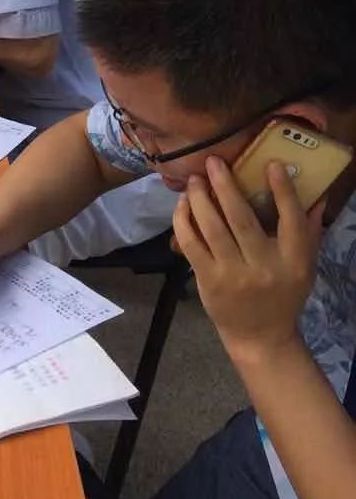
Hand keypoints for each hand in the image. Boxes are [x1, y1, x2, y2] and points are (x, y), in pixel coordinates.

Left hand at [174, 156, 322, 363]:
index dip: (282, 190)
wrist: (260, 337)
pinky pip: (192, 244)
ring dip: (200, 198)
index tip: (271, 164)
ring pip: (212, 228)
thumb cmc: (283, 294)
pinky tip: (183, 204)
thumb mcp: (305, 266)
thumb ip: (309, 231)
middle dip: (225, 185)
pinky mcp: (209, 280)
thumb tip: (316, 196)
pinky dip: (184, 220)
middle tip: (214, 161)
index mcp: (293, 261)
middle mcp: (264, 266)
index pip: (290, 220)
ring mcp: (233, 274)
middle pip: (241, 218)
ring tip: (195, 179)